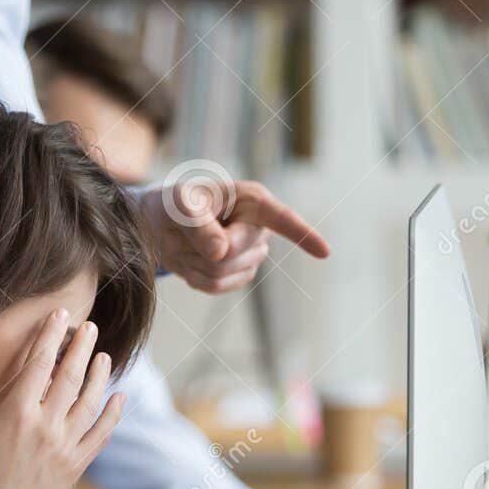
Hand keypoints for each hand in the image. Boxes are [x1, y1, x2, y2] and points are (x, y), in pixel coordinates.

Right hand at [0, 310, 124, 488]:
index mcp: (16, 414)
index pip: (39, 364)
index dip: (51, 336)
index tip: (60, 316)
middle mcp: (45, 426)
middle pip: (70, 376)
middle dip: (82, 348)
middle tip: (90, 327)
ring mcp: (65, 446)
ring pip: (90, 402)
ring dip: (100, 375)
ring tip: (104, 356)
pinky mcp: (76, 465)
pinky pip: (101, 434)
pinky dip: (113, 414)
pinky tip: (119, 397)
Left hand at [140, 177, 329, 293]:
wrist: (162, 225)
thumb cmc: (175, 205)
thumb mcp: (179, 206)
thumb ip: (198, 225)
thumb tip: (220, 253)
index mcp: (252, 201)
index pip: (282, 219)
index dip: (303, 235)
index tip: (325, 252)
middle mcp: (258, 228)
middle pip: (233, 255)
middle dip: (201, 249)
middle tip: (182, 232)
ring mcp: (251, 253)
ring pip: (222, 274)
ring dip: (194, 263)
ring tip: (186, 243)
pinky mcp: (239, 274)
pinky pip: (215, 287)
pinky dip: (194, 277)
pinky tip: (191, 261)